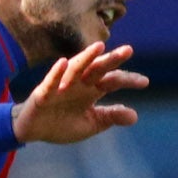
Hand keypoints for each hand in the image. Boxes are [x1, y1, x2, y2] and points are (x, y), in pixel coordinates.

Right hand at [14, 40, 144, 144]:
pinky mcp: (43, 93)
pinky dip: (56, 73)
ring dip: (86, 57)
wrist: (33, 131)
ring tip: (99, 47)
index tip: (144, 82)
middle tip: (128, 50)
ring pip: (76, 68)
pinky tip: (63, 62)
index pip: (113, 81)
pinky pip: (51, 81)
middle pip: (97, 68)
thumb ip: (110, 117)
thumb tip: (135, 116)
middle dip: (112, 59)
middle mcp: (78, 83)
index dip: (128, 80)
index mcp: (91, 90)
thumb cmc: (62, 123)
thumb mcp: (90, 123)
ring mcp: (61, 86)